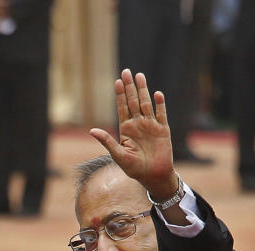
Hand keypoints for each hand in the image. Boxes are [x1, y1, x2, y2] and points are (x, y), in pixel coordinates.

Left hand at [89, 69, 178, 200]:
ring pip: (146, 104)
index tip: (117, 82)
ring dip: (143, 91)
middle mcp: (138, 124)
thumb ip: (107, 141)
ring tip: (139, 76)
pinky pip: (161, 114)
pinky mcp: (163, 130)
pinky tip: (157, 94)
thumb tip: (91, 130)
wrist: (152, 176)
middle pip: (133, 102)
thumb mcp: (118, 155)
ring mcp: (151, 125)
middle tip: (126, 72)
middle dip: (130, 87)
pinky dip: (160, 104)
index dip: (120, 95)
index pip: (122, 108)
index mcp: (126, 129)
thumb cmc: (133, 168)